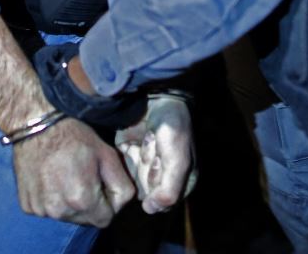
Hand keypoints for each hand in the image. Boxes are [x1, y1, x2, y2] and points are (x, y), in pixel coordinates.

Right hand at [12, 116, 135, 227]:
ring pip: (66, 216)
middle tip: (83, 177)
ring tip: (66, 176)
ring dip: (69, 203)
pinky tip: (50, 179)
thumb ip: (122, 185)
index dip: (108, 203)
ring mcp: (41, 210)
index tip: (102, 184)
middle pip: (85, 219)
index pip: (105, 220)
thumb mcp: (107, 155)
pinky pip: (47, 210)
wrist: (38, 124)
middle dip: (89, 204)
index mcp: (82, 201)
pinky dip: (51, 199)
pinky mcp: (27, 205)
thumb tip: (121, 203)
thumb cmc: (74, 136)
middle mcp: (59, 211)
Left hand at [115, 95, 196, 213]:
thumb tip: (150, 210)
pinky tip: (135, 141)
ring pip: (135, 182)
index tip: (160, 160)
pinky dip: (127, 157)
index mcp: (183, 181)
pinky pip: (123, 169)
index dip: (159, 184)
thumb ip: (170, 189)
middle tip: (153, 147)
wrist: (155, 98)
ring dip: (138, 163)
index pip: (165, 201)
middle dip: (147, 171)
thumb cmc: (173, 128)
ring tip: (146, 142)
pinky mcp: (130, 158)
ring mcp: (146, 168)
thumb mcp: (178, 159)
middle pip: (148, 192)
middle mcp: (164, 178)